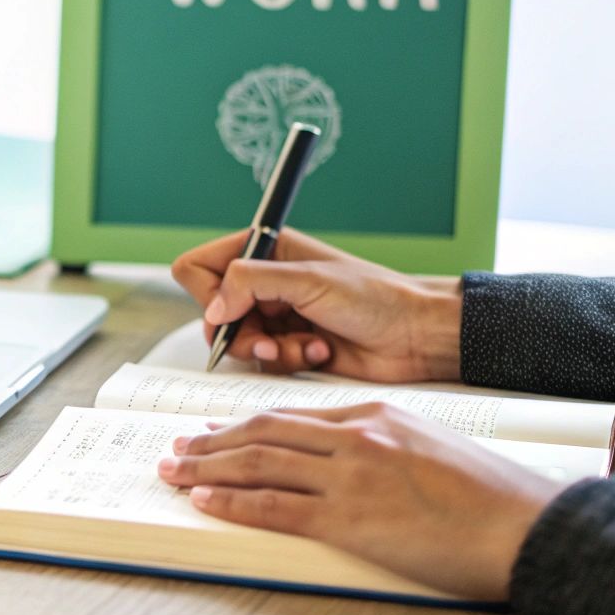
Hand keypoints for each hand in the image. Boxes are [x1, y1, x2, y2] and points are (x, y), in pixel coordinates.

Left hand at [157, 403, 563, 600]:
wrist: (526, 524)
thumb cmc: (492, 496)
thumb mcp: (432, 448)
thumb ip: (386, 447)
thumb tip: (355, 465)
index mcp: (375, 416)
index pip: (293, 416)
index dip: (246, 424)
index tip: (217, 430)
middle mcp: (356, 437)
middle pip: (264, 432)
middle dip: (213, 440)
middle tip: (177, 447)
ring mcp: (350, 475)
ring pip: (259, 462)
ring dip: (207, 467)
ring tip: (174, 470)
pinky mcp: (350, 517)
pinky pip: (275, 506)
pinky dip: (233, 502)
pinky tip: (205, 500)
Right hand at [171, 228, 463, 382]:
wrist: (415, 337)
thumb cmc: (376, 298)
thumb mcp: (309, 280)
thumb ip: (251, 283)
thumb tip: (214, 309)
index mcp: (265, 252)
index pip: (200, 267)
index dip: (208, 293)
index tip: (231, 311)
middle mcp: (264, 284)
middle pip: (213, 312)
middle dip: (241, 331)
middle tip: (269, 338)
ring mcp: (275, 317)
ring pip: (236, 342)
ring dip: (269, 349)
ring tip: (305, 346)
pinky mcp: (288, 347)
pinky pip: (262, 363)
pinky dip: (288, 361)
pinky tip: (319, 352)